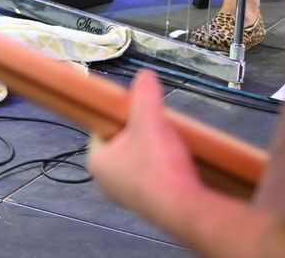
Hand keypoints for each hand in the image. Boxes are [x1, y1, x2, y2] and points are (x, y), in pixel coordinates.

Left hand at [88, 70, 202, 224]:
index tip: (133, 109)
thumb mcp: (151, 121)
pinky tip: (177, 162)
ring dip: (151, 152)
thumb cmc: (160, 167)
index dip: (116, 116)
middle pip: (119, 146)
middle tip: (154, 124)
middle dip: (137, 134)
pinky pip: (151, 179)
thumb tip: (144, 74)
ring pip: (135, 163)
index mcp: (97, 162)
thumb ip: (145, 96)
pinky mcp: (148, 205)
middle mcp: (106, 182)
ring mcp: (127, 196)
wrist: (187, 209)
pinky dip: (162, 169)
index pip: (100, 129)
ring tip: (169, 141)